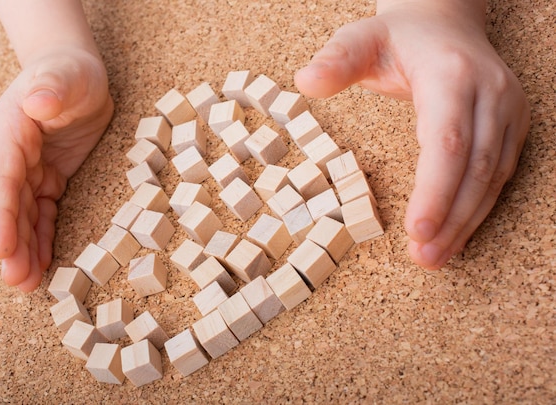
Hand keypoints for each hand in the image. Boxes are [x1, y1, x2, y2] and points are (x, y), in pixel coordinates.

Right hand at [0, 48, 112, 290]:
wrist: (77, 75)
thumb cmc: (69, 72)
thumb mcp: (65, 75)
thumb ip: (50, 88)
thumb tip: (36, 103)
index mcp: (9, 133)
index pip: (2, 180)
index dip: (1, 216)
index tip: (2, 248)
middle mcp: (12, 157)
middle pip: (9, 206)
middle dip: (12, 245)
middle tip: (17, 282)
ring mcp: (28, 171)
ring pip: (23, 216)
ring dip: (24, 250)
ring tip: (26, 285)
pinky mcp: (48, 179)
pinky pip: (42, 214)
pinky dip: (42, 239)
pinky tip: (41, 265)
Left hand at [294, 1, 529, 267]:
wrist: (444, 25)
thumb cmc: (397, 39)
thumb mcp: (360, 40)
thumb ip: (336, 61)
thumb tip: (305, 82)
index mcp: (451, 74)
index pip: (448, 141)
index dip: (436, 189)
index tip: (416, 229)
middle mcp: (489, 93)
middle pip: (475, 167)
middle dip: (450, 218)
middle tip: (423, 257)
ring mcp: (507, 110)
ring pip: (492, 177)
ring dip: (465, 222)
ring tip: (435, 257)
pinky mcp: (512, 125)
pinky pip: (498, 174)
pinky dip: (476, 209)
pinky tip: (455, 235)